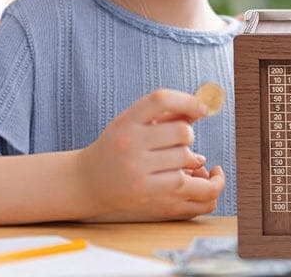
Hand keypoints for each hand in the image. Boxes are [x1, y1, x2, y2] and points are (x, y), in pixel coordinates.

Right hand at [76, 89, 224, 220]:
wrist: (86, 182)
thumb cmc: (118, 147)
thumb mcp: (133, 123)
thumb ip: (164, 115)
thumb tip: (200, 110)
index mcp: (127, 120)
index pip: (160, 99)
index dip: (187, 101)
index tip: (203, 109)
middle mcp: (130, 142)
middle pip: (180, 130)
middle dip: (189, 135)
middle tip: (183, 141)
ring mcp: (136, 168)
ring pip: (184, 156)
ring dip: (191, 157)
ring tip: (185, 159)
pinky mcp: (143, 191)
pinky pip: (181, 181)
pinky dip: (192, 176)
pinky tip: (194, 173)